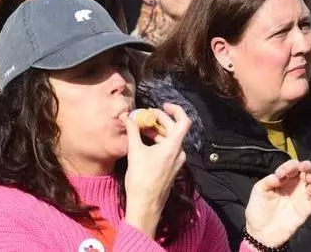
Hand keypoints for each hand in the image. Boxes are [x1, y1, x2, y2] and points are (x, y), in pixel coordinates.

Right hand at [123, 104, 191, 237]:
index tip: (162, 106)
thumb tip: (127, 117)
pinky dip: (159, 141)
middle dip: (161, 120)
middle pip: (175, 128)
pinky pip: (169, 148)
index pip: (183, 120)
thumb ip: (132, 132)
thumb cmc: (141, 180)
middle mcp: (179, 152)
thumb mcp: (135, 152)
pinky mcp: (172, 167)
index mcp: (173, 146)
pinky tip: (146, 141)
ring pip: (171, 139)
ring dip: (159, 131)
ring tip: (143, 128)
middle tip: (146, 115)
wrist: (145, 205)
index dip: (175, 110)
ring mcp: (177, 160)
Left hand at [244, 160, 310, 247]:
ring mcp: (303, 196)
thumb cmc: (258, 210)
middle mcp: (295, 185)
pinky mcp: (308, 207)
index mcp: (284, 180)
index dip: (289, 166)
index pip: (292, 166)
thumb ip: (269, 180)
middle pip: (308, 170)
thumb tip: (281, 175)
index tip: (281, 174)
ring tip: (308, 179)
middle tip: (302, 168)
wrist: (262, 233)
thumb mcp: (259, 191)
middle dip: (307, 165)